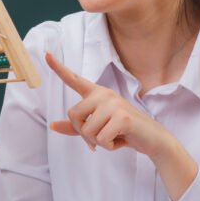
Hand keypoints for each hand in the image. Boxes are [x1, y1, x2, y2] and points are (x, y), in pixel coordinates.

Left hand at [45, 51, 170, 156]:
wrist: (152, 138)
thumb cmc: (123, 131)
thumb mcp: (98, 127)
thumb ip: (76, 126)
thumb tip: (52, 126)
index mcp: (96, 94)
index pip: (74, 79)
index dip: (58, 67)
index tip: (46, 54)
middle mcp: (104, 94)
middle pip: (73, 115)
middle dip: (84, 133)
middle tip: (101, 136)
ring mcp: (114, 104)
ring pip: (86, 130)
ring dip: (98, 142)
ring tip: (114, 136)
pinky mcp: (122, 117)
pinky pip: (100, 139)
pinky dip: (109, 146)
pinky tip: (121, 140)